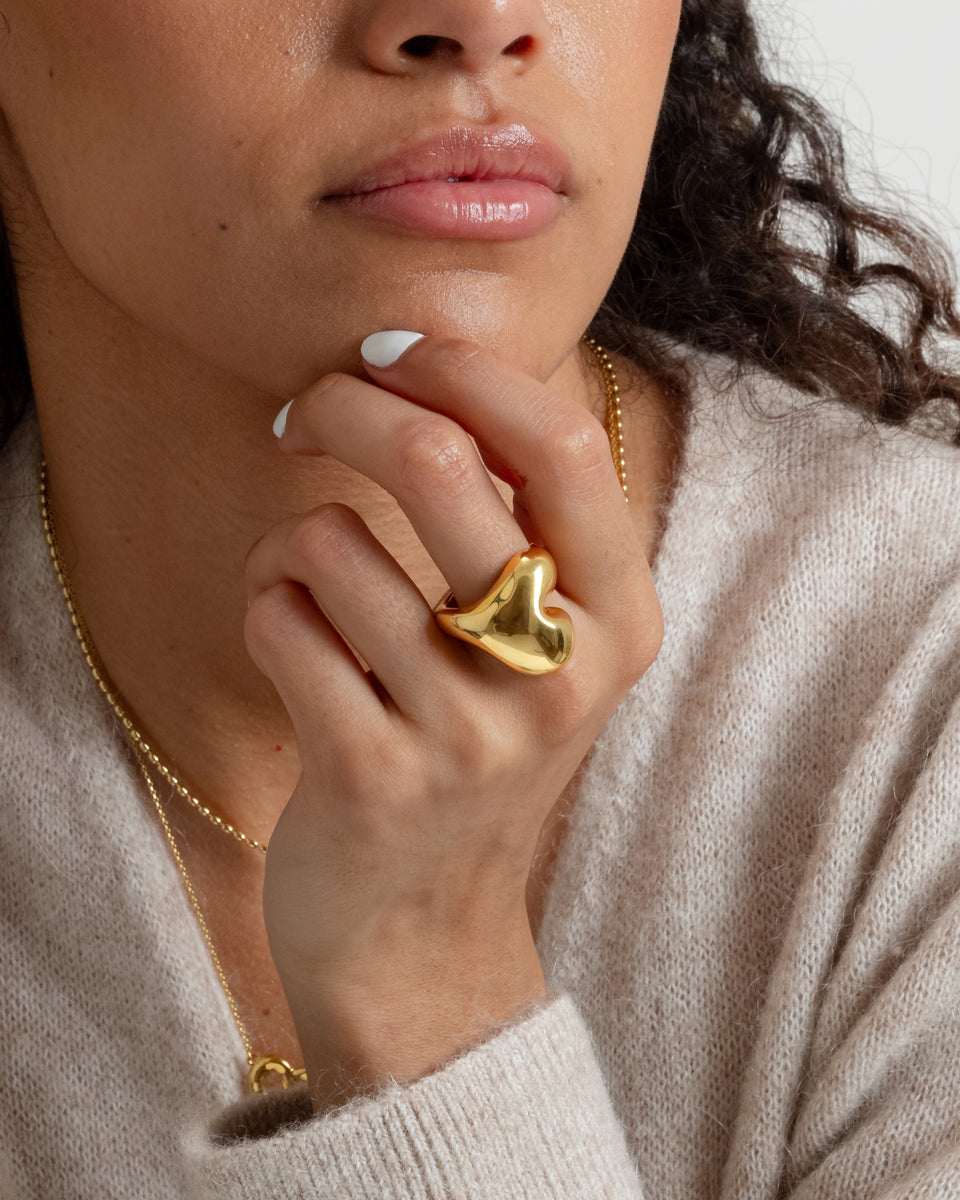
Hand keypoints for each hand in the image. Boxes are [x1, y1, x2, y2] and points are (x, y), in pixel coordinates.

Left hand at [243, 335, 661, 1107]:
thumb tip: (418, 376)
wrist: (424, 936)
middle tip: (304, 415)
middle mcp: (563, 672)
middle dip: (344, 407)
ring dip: (290, 541)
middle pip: (434, 461)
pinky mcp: (374, 773)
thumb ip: (519, 527)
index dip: (462, 369)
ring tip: (307, 591)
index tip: (387, 352)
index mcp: (620, 620)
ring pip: (329, 541)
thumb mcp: (539, 649)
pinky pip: (277, 618)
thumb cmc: (471, 753)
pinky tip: (293, 656)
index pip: (557, 442)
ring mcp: (471, 729)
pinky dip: (263, 609)